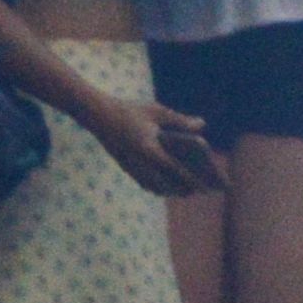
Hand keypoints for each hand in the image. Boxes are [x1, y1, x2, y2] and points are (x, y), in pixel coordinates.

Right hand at [101, 93, 226, 197]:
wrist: (98, 115)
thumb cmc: (131, 110)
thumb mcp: (157, 112)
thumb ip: (180, 120)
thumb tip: (202, 126)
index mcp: (147, 148)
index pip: (173, 169)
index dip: (190, 179)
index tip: (205, 186)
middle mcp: (138, 162)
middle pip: (164, 183)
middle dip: (182, 189)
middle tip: (202, 191)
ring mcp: (129, 167)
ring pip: (152, 186)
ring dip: (169, 190)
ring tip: (187, 191)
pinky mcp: (124, 167)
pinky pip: (142, 182)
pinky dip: (156, 187)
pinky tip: (166, 187)